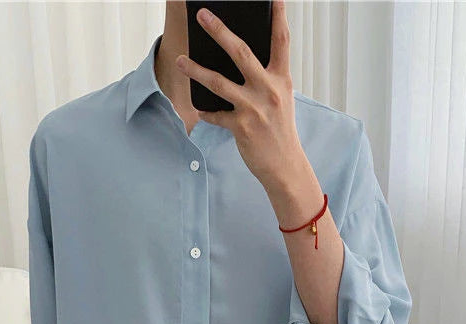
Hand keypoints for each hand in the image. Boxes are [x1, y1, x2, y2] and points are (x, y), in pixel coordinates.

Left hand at [175, 0, 305, 194]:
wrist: (285, 166)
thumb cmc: (280, 131)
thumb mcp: (280, 99)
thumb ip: (265, 78)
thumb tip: (238, 59)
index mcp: (281, 79)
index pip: (281, 40)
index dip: (278, 15)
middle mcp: (268, 90)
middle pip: (241, 52)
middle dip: (219, 31)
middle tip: (202, 15)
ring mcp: (254, 108)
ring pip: (218, 82)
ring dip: (196, 70)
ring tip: (180, 60)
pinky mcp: (241, 127)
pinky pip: (216, 114)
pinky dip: (207, 112)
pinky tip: (199, 110)